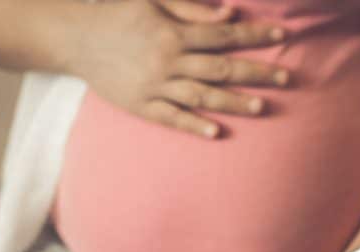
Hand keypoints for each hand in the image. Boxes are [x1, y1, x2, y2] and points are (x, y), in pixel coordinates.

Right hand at [71, 0, 288, 136]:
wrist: (74, 38)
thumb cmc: (118, 14)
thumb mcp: (153, 1)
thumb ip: (192, 8)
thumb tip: (229, 14)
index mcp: (173, 33)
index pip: (222, 35)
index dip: (253, 35)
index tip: (281, 36)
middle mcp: (168, 61)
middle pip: (220, 68)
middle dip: (254, 72)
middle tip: (285, 77)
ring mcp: (154, 85)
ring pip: (201, 95)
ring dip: (232, 102)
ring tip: (261, 107)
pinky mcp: (141, 105)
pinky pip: (171, 117)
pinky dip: (193, 124)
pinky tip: (216, 132)